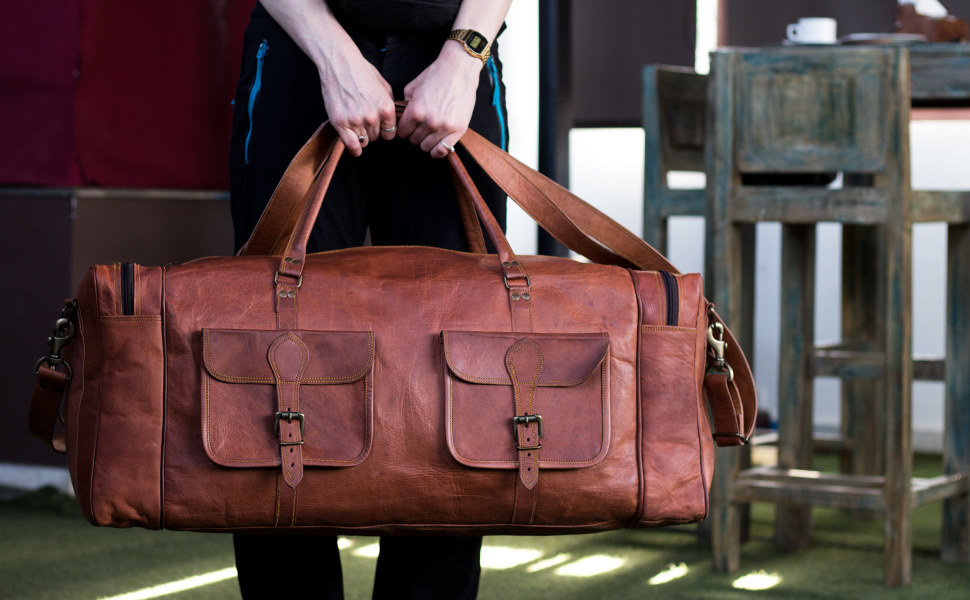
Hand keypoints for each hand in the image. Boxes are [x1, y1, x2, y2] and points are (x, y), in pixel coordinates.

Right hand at [318, 53, 397, 156]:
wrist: (339, 64)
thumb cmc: (361, 72)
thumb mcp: (384, 87)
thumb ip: (389, 105)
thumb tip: (393, 120)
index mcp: (386, 108)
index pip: (390, 133)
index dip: (385, 130)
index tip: (380, 127)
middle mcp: (372, 116)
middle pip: (376, 137)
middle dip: (372, 130)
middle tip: (364, 119)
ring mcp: (356, 121)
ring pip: (365, 141)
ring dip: (362, 136)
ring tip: (357, 125)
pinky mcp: (341, 123)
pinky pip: (352, 146)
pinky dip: (355, 149)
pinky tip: (355, 147)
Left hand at [396, 43, 481, 158]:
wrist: (459, 69)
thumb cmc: (436, 75)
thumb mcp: (413, 87)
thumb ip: (405, 104)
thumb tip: (401, 117)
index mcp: (415, 111)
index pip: (402, 132)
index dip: (404, 129)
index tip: (408, 127)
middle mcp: (429, 121)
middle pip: (413, 140)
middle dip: (415, 134)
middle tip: (420, 127)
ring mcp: (444, 127)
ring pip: (426, 147)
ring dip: (426, 141)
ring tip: (430, 133)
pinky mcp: (458, 130)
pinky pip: (442, 151)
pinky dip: (437, 151)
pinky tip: (436, 145)